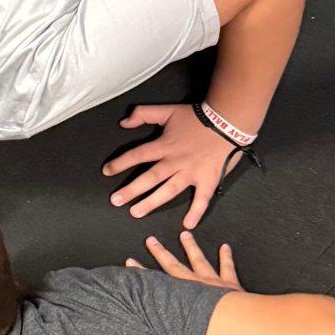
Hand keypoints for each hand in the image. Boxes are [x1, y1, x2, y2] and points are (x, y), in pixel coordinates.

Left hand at [102, 104, 236, 228]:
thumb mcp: (167, 110)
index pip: (138, 155)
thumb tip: (123, 122)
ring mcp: (192, 172)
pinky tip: (188, 224)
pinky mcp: (208, 179)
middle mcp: (175, 161)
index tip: (106, 171)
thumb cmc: (198, 117)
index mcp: (165, 145)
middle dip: (131, 190)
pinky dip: (196, 212)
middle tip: (115, 201)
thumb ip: (144, 114)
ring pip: (169, 190)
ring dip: (152, 202)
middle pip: (150, 177)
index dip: (121, 163)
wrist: (228, 120)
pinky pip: (202, 198)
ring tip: (136, 213)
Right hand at [127, 229, 241, 290]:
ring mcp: (213, 283)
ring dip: (191, 247)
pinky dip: (226, 257)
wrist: (237, 328)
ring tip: (185, 235)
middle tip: (151, 240)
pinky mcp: (231, 285)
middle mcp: (195, 286)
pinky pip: (227, 267)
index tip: (130, 262)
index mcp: (182, 299)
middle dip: (161, 253)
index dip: (141, 273)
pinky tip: (225, 246)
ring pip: (199, 260)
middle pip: (174, 266)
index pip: (156, 283)